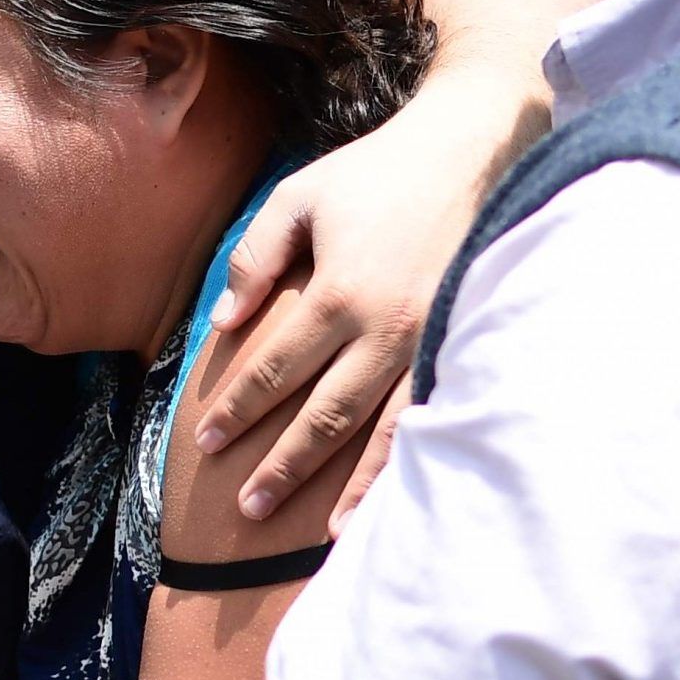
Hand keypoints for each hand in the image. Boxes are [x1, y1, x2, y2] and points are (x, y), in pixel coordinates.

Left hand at [188, 94, 502, 525]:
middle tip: (246, 506)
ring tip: (321, 531)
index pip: (276, 370)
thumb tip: (224, 325)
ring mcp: (430, 341)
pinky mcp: (462, 342)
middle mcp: (386, 329)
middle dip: (282, 464)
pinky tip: (394, 493)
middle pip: (324, 416)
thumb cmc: (379, 171)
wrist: (474, 148)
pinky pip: (431, 414)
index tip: (205, 442)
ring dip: (349, 486)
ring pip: (383, 432)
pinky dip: (409, 459)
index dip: (238, 410)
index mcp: (339, 293)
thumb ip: (255, 257)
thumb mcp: (300, 196)